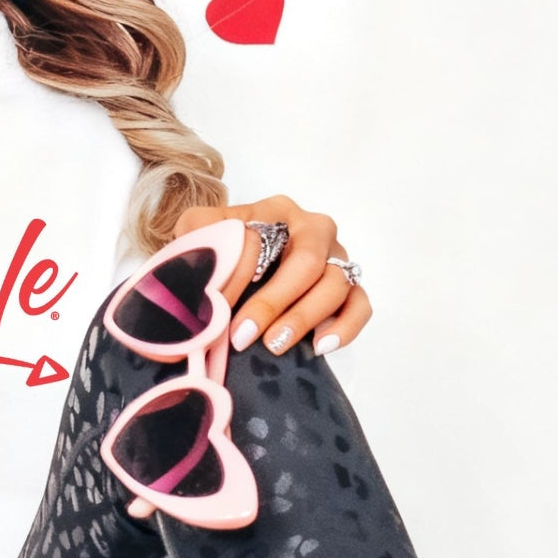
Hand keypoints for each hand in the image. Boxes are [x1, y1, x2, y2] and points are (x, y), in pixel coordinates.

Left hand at [173, 195, 370, 356]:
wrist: (237, 262)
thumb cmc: (222, 245)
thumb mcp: (200, 229)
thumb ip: (197, 233)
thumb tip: (203, 262)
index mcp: (277, 211)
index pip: (272, 238)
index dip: (247, 275)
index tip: (221, 308)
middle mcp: (313, 230)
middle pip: (309, 263)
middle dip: (275, 302)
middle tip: (244, 335)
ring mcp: (335, 257)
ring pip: (337, 284)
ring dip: (305, 318)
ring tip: (274, 346)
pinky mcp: (350, 286)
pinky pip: (360, 304)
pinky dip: (346, 326)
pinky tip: (320, 346)